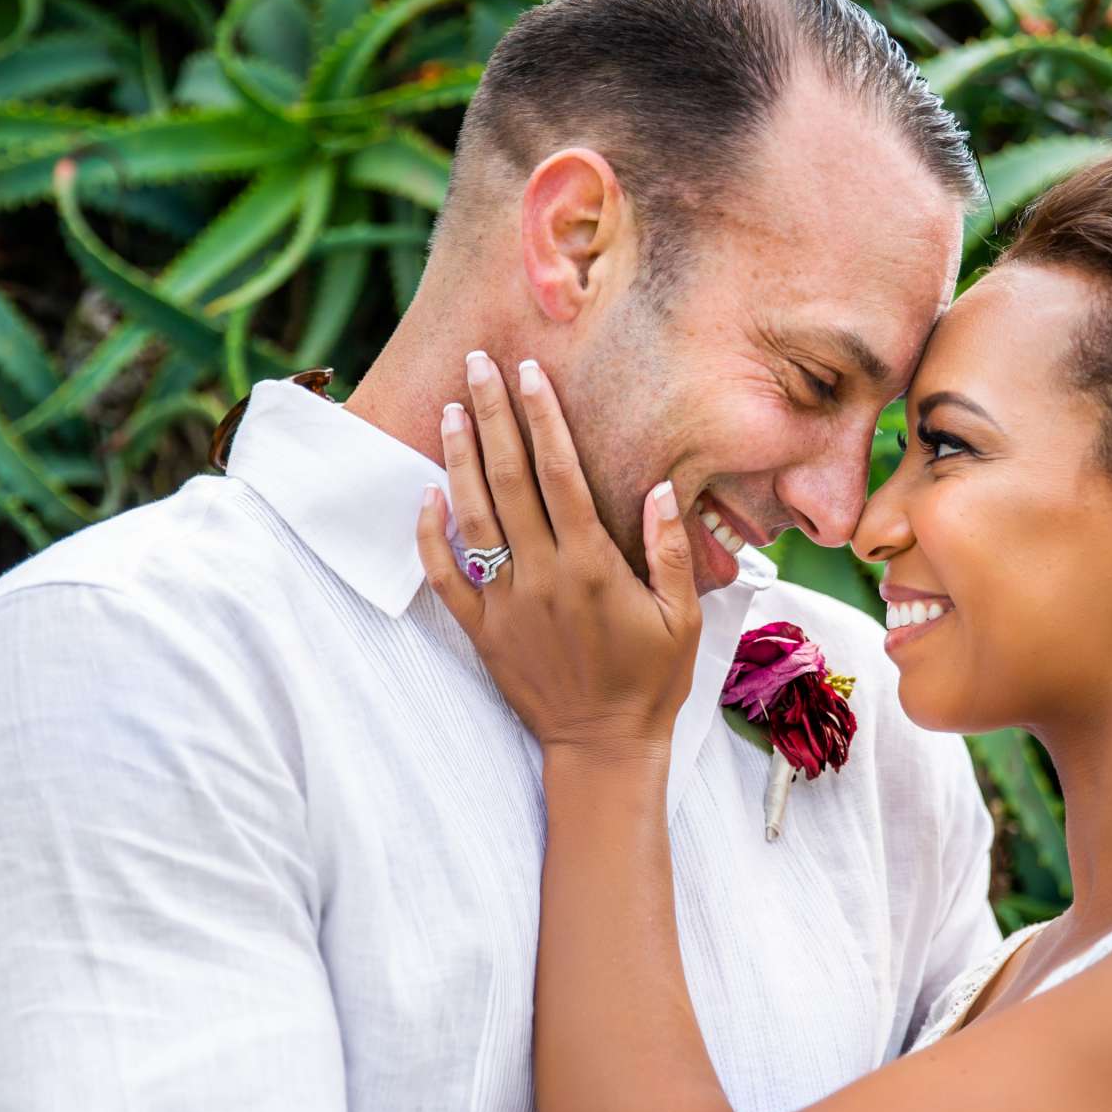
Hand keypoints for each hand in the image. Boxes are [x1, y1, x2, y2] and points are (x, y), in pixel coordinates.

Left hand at [416, 351, 700, 757]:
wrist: (603, 747)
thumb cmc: (651, 681)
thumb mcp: (684, 617)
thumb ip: (671, 550)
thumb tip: (661, 489)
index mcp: (592, 566)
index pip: (560, 473)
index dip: (542, 418)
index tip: (529, 373)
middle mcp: (543, 576)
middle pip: (509, 478)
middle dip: (493, 415)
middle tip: (478, 363)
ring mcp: (506, 603)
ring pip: (473, 516)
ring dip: (459, 458)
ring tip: (452, 409)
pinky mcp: (482, 631)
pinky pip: (445, 577)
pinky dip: (430, 536)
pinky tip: (427, 495)